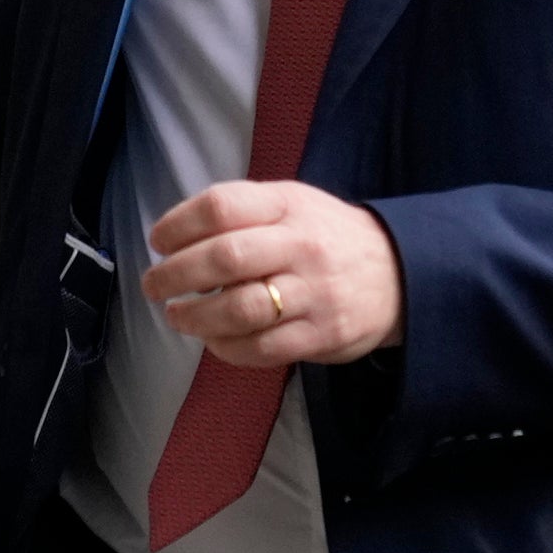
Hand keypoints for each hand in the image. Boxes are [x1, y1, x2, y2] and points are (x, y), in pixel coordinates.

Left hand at [143, 181, 403, 368]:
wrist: (399, 272)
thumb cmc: (325, 236)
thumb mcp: (293, 204)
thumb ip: (242, 212)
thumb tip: (175, 235)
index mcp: (289, 204)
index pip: (222, 206)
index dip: (178, 224)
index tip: (158, 242)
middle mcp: (302, 244)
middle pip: (225, 257)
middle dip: (175, 274)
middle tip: (153, 285)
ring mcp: (314, 292)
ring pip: (240, 308)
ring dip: (195, 316)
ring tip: (177, 315)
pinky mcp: (322, 334)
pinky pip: (261, 347)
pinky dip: (225, 347)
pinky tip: (212, 339)